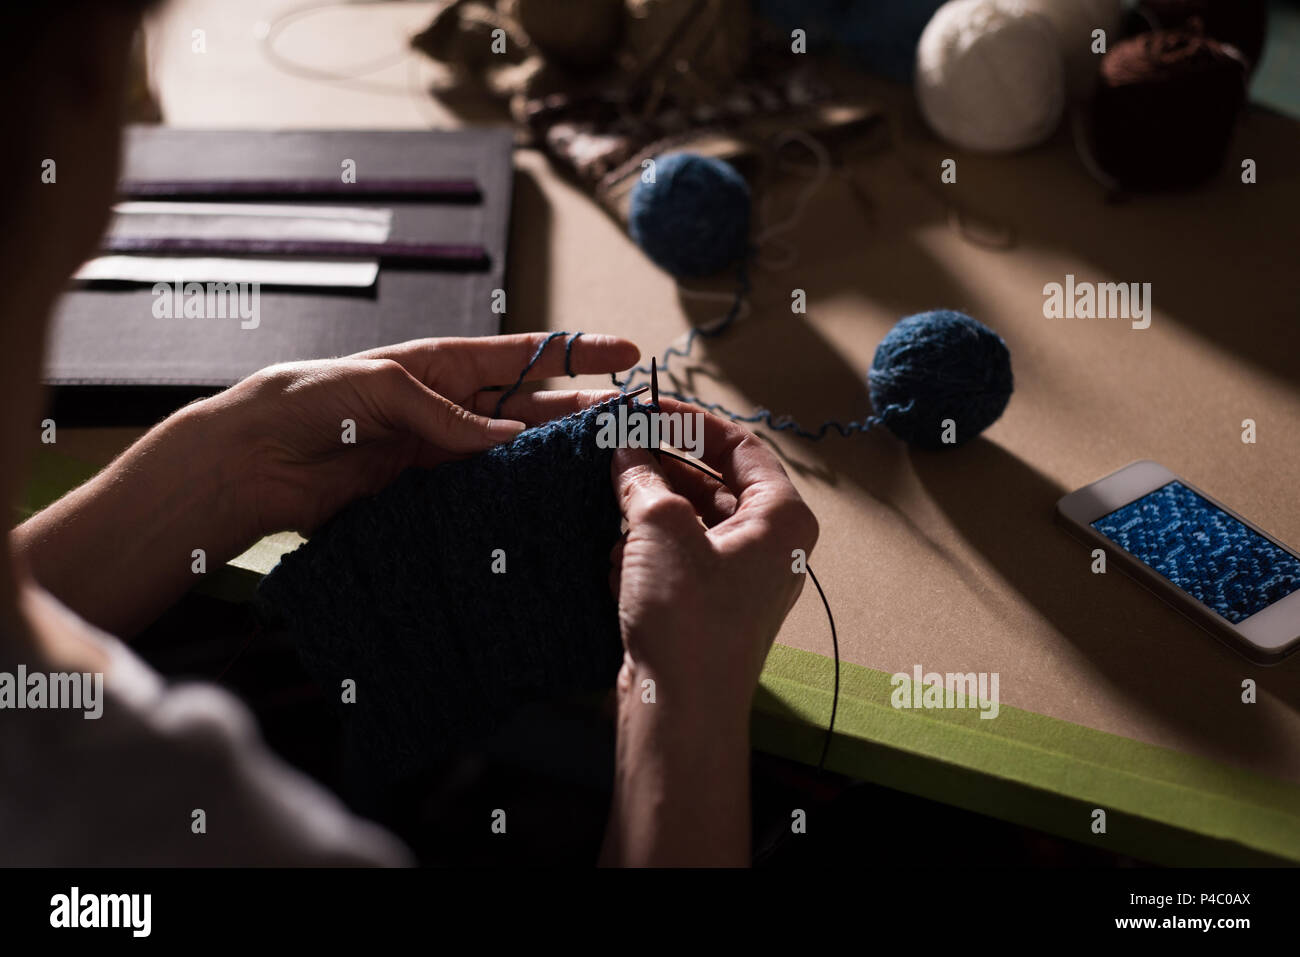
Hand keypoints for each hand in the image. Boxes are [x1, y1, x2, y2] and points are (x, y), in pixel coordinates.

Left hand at [210, 333, 638, 536]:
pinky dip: (514, 501)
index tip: (630, 353)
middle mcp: (453, 408)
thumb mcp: (380, 386)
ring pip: (517, 456)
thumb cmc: (307, 399)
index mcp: (444, 364)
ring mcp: (444, 454)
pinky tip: (545, 507)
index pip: (527, 355)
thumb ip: (445, 413)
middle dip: (584, 412)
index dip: (580, 353)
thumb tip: (509, 441)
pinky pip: (483, 495)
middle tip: (634, 424)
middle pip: (534, 409)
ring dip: (556, 460)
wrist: (254, 460)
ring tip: (603, 468)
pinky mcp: (428, 495)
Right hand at [602, 399, 818, 865]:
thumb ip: (642, 477)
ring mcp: (740, 578)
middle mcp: (771, 545)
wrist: (679, 711)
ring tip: (613, 510)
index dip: (690, 421)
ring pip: (688, 521)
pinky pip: (676, 558)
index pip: (741, 445)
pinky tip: (616, 563)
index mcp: (783, 519)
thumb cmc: (689, 620)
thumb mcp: (659, 530)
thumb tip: (626, 449)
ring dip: (647, 514)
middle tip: (616, 448)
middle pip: (713, 481)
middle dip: (661, 468)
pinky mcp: (708, 606)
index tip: (646, 408)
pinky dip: (644, 553)